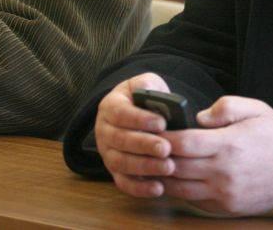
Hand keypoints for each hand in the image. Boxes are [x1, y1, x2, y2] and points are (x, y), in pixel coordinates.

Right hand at [95, 73, 174, 197]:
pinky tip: (158, 188)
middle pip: (120, 140)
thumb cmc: (144, 97)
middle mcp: (104, 130)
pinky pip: (123, 182)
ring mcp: (107, 152)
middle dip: (144, 145)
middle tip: (166, 148)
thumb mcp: (146, 83)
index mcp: (110, 106)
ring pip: (121, 163)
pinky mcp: (115, 170)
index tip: (162, 123)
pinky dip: (139, 188)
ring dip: (144, 167)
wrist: (136, 111)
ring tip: (168, 167)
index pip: (120, 113)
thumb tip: (151, 93)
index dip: (140, 119)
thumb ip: (148, 85)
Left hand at [159, 96, 272, 215]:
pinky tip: (176, 179)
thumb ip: (225, 107)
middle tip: (145, 148)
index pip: (182, 142)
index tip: (154, 131)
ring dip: (163, 177)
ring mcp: (223, 193)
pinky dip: (180, 190)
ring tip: (154, 165)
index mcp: (228, 144)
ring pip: (178, 188)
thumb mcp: (256, 109)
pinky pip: (192, 200)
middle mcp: (223, 171)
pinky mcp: (224, 208)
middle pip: (175, 166)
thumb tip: (198, 117)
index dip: (163, 138)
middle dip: (157, 157)